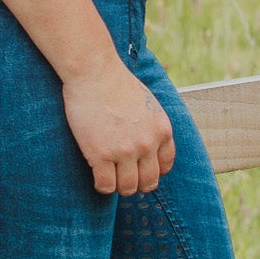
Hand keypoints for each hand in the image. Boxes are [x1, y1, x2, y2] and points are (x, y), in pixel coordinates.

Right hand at [62, 54, 176, 195]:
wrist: (94, 70)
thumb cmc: (116, 82)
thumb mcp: (148, 102)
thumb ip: (151, 125)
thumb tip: (149, 142)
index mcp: (162, 130)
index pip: (165, 166)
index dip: (152, 171)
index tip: (140, 168)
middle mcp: (147, 143)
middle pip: (148, 182)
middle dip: (137, 183)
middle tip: (124, 177)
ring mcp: (124, 151)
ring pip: (127, 188)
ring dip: (118, 186)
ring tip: (110, 176)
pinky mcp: (100, 155)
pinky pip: (105, 185)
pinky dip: (101, 185)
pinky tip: (97, 174)